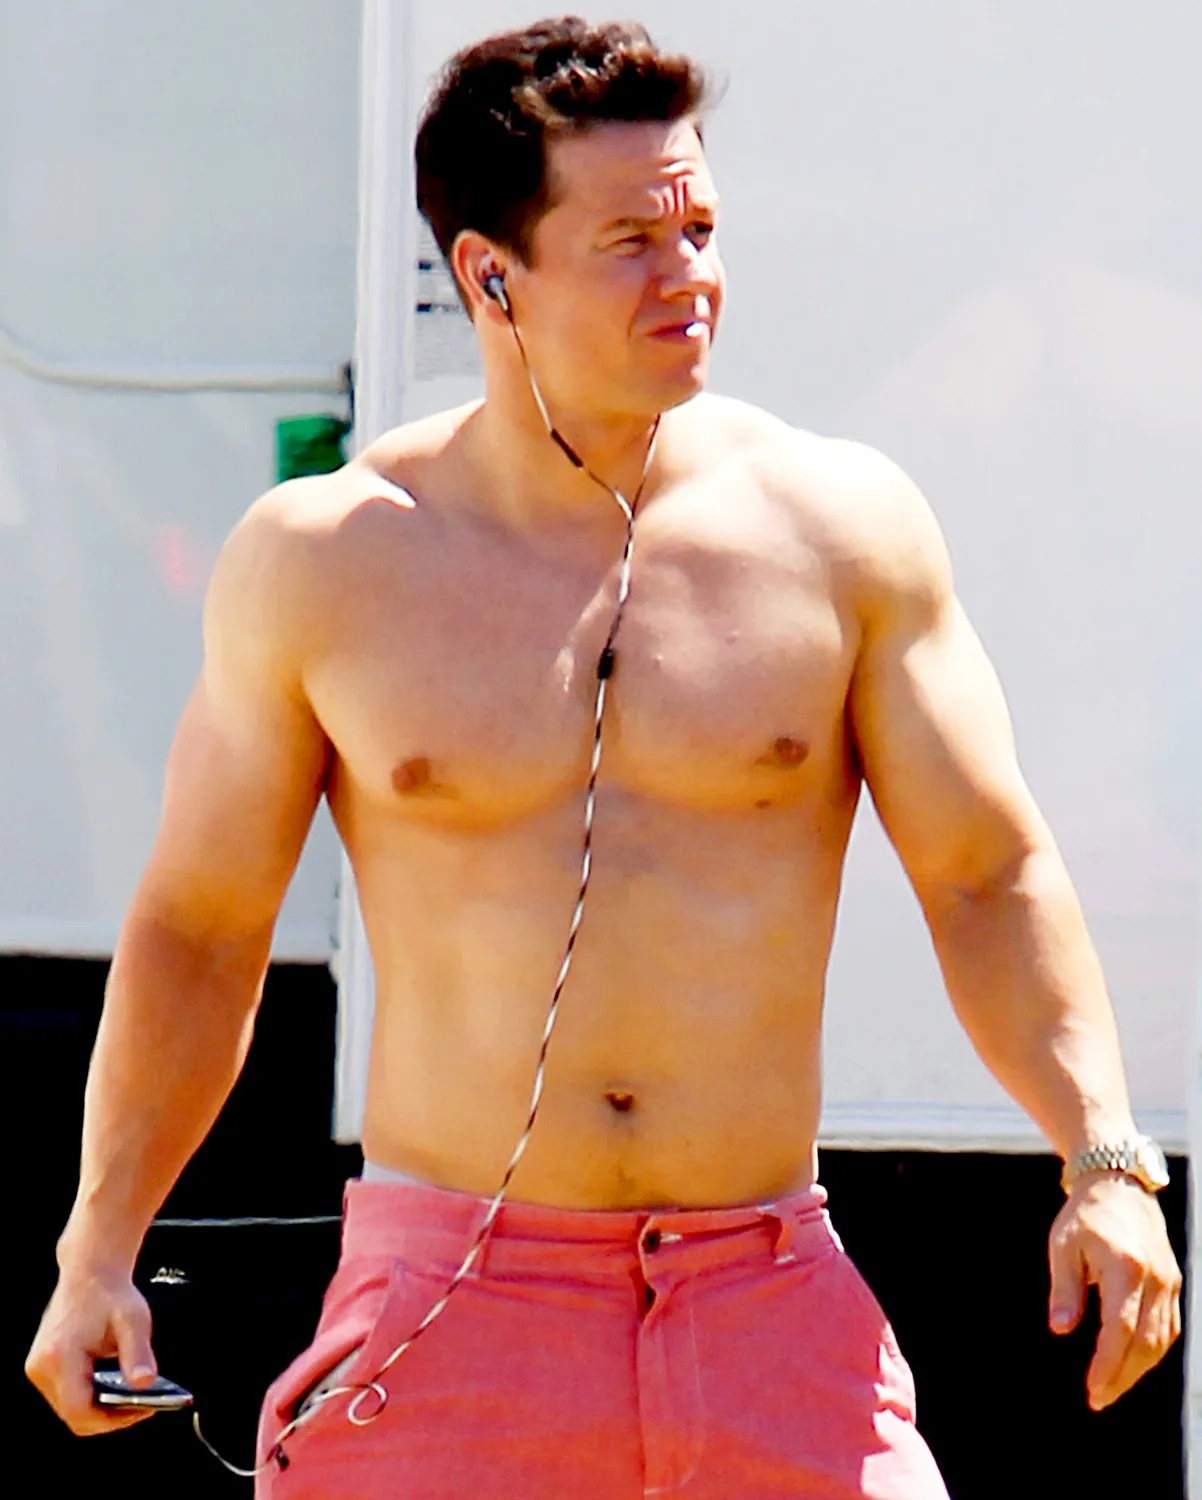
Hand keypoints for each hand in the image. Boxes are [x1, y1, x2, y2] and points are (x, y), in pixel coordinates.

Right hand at [25, 1263, 159, 1434]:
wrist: (89, 1270)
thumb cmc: (110, 1293)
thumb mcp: (133, 1321)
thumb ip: (138, 1355)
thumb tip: (145, 1384)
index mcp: (60, 1356)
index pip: (79, 1411)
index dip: (111, 1420)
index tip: (141, 1410)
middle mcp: (41, 1366)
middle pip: (73, 1414)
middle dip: (108, 1416)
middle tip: (141, 1406)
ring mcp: (38, 1367)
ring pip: (69, 1407)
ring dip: (98, 1407)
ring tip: (131, 1399)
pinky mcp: (41, 1366)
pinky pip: (65, 1394)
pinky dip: (89, 1395)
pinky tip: (113, 1387)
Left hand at [1048, 1173, 1181, 1409]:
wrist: (1118, 1185)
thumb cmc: (1084, 1216)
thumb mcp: (1063, 1246)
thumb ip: (1065, 1289)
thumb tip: (1060, 1329)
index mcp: (1125, 1267)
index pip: (1120, 1330)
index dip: (1107, 1365)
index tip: (1091, 1389)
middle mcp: (1154, 1278)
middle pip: (1145, 1344)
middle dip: (1122, 1377)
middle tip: (1099, 1399)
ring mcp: (1169, 1282)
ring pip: (1161, 1341)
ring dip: (1138, 1370)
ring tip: (1112, 1387)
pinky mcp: (1173, 1283)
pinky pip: (1169, 1328)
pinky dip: (1152, 1352)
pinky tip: (1132, 1364)